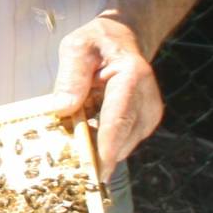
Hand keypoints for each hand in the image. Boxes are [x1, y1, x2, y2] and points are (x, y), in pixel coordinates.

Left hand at [49, 14, 161, 179]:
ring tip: (78, 121)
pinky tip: (88, 123)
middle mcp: (148, 99)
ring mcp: (149, 115)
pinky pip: (119, 144)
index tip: (96, 173)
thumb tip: (62, 109)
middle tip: (65, 152)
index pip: (118, 119)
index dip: (107, 148)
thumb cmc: (96, 43)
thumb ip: (71, 76)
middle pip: (120, 139)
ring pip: (119, 147)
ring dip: (95, 144)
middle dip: (93, 151)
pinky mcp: (144, 126)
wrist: (123, 40)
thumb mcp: (76, 48)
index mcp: (133, 76)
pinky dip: (101, 141)